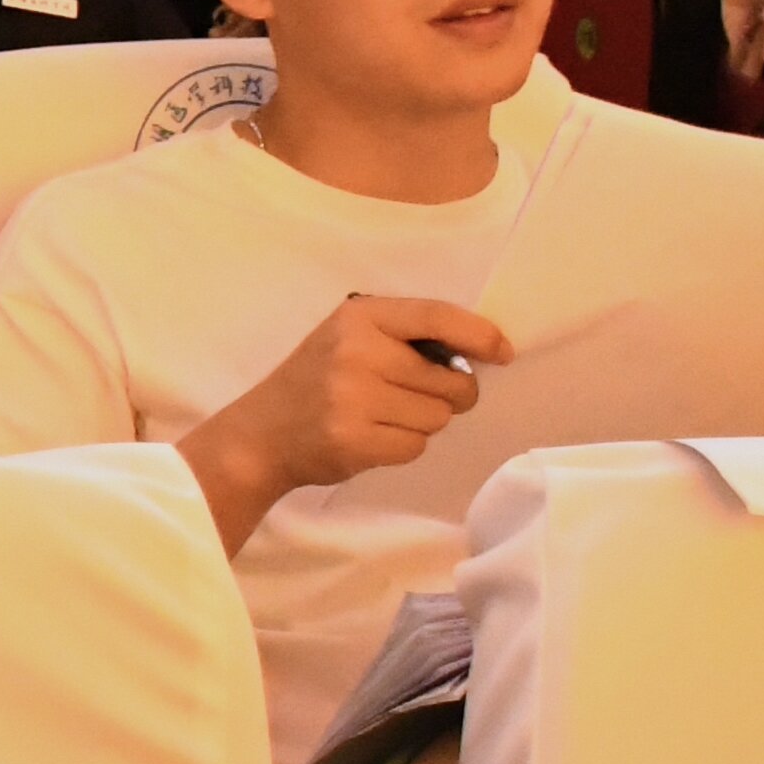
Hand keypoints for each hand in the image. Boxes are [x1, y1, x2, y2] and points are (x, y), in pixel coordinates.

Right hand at [182, 296, 512, 521]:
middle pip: (450, 381)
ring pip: (437, 417)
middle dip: (449, 395)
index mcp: (359, 317)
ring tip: (384, 417)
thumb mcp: (351, 338)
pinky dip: (403, 446)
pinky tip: (371, 436)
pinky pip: (415, 446)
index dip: (479, 335)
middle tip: (416, 397)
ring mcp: (352, 398)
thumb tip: (479, 354)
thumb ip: (406, 337)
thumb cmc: (317, 379)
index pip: (436, 317)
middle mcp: (355, 352)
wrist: (261, 433)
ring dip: (423, 423)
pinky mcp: (353, 440)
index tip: (502, 352)